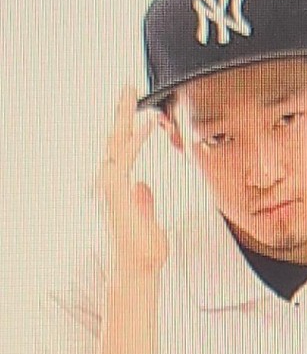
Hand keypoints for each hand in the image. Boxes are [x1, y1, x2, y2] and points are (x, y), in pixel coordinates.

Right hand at [95, 87, 167, 275]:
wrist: (139, 269)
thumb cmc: (143, 250)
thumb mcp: (149, 219)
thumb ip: (145, 202)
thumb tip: (143, 186)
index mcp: (119, 186)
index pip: (123, 148)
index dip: (130, 126)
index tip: (141, 108)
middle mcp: (110, 182)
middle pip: (114, 138)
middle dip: (121, 110)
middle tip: (128, 84)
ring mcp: (110, 186)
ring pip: (116, 143)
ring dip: (125, 117)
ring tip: (134, 93)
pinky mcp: (115, 192)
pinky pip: (124, 158)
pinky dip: (135, 139)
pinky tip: (145, 123)